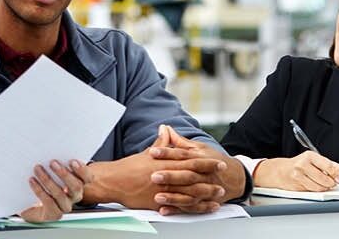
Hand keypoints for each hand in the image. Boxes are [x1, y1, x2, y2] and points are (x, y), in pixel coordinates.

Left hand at [18, 160, 89, 222]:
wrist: (32, 205)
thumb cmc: (45, 184)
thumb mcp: (53, 171)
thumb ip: (58, 163)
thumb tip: (52, 148)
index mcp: (78, 183)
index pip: (88, 178)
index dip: (82, 170)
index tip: (72, 161)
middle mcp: (74, 196)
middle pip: (76, 187)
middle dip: (64, 174)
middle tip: (52, 163)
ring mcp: (65, 206)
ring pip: (61, 194)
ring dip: (48, 180)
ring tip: (38, 169)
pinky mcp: (54, 214)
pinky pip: (49, 202)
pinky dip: (39, 190)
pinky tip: (32, 181)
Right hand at [83, 126, 228, 213]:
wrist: (114, 181)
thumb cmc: (129, 167)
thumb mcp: (147, 153)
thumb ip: (161, 143)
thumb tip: (166, 130)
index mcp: (166, 162)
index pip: (191, 160)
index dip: (206, 161)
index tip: (218, 161)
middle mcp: (167, 176)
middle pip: (194, 177)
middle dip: (210, 178)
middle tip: (224, 179)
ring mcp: (164, 190)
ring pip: (189, 193)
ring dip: (206, 194)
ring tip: (219, 195)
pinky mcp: (159, 203)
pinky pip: (180, 206)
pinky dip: (193, 207)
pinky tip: (203, 208)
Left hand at [147, 125, 240, 214]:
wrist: (234, 177)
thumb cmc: (214, 160)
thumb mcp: (200, 148)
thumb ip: (181, 141)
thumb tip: (166, 128)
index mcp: (201, 158)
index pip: (182, 155)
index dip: (168, 153)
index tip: (153, 152)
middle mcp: (203, 175)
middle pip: (186, 175)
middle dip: (170, 176)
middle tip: (153, 175)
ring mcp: (205, 190)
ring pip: (188, 194)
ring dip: (173, 197)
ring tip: (157, 197)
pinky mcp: (204, 202)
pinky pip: (190, 208)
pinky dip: (177, 210)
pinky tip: (164, 210)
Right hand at [252, 152, 338, 191]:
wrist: (280, 171)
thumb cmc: (298, 164)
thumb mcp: (312, 159)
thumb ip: (327, 164)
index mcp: (309, 156)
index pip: (328, 166)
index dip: (337, 173)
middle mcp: (303, 165)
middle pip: (325, 178)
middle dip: (332, 182)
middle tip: (333, 182)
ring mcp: (299, 177)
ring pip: (319, 187)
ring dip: (325, 187)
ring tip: (325, 184)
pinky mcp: (297, 186)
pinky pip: (312, 191)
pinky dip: (317, 190)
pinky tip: (316, 185)